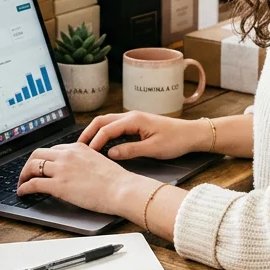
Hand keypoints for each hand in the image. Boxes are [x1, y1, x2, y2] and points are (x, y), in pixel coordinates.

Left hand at [16, 142, 156, 217]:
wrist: (121, 188)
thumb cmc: (116, 180)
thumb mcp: (98, 162)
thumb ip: (84, 162)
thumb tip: (76, 171)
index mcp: (77, 148)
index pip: (53, 150)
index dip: (43, 159)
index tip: (41, 166)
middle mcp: (66, 155)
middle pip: (37, 154)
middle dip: (29, 164)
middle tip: (26, 174)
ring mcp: (61, 169)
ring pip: (32, 167)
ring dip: (23, 176)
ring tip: (21, 184)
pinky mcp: (58, 185)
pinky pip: (33, 184)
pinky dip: (24, 188)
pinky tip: (23, 192)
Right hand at [77, 111, 210, 159]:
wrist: (192, 134)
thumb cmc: (176, 140)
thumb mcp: (153, 149)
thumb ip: (130, 150)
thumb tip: (110, 154)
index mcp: (134, 119)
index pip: (107, 128)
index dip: (95, 141)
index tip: (87, 153)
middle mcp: (131, 116)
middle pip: (102, 121)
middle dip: (89, 132)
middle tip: (77, 146)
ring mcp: (133, 119)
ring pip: (108, 122)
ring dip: (95, 132)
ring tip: (85, 146)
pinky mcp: (136, 124)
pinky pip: (115, 126)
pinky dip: (104, 133)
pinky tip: (101, 144)